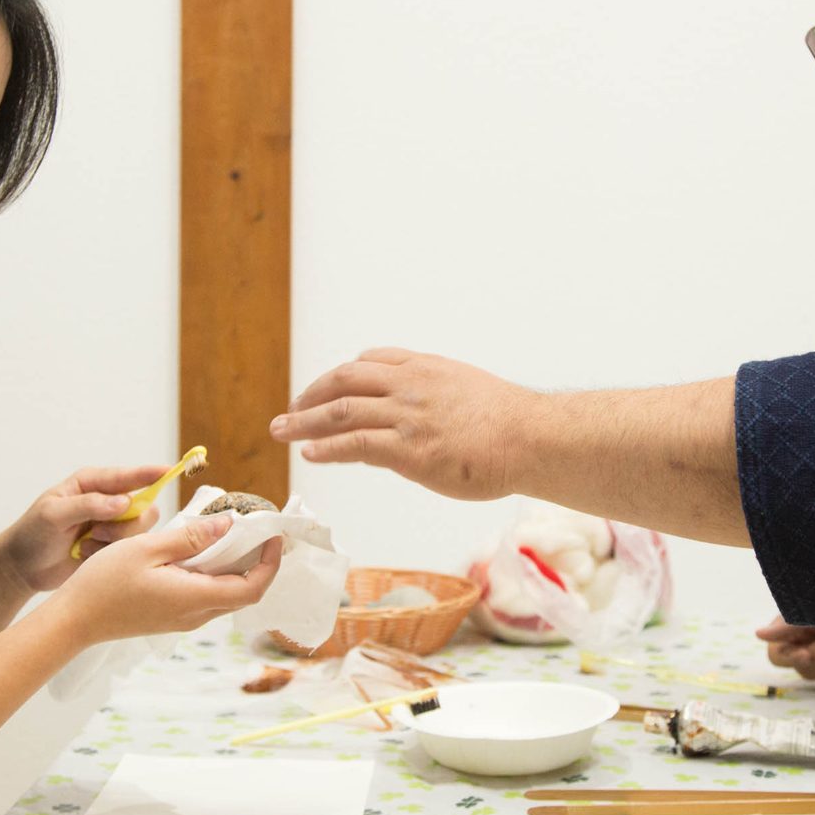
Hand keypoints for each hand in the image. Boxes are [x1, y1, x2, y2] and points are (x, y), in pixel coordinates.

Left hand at [0, 464, 169, 592]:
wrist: (22, 568)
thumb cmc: (31, 534)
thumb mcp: (53, 515)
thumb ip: (89, 505)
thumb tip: (124, 502)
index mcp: (91, 483)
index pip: (127, 476)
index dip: (149, 473)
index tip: (169, 471)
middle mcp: (107, 501)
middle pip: (142, 506)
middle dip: (125, 523)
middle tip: (97, 532)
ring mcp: (111, 524)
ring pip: (139, 530)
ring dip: (114, 541)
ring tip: (86, 545)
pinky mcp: (113, 547)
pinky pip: (130, 549)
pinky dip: (108, 554)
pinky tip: (85, 554)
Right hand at [64, 514, 283, 641]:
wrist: (73, 621)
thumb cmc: (103, 583)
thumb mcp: (146, 549)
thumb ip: (189, 538)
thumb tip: (228, 526)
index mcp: (194, 598)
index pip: (252, 588)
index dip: (270, 563)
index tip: (273, 536)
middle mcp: (195, 615)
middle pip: (244, 593)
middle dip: (259, 563)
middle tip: (257, 531)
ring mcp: (183, 620)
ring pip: (226, 595)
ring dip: (236, 568)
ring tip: (231, 535)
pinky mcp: (171, 618)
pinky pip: (206, 597)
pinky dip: (215, 575)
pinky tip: (202, 552)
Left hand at [269, 348, 537, 500]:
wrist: (532, 437)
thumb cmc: (511, 422)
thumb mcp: (468, 390)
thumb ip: (438, 395)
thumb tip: (426, 414)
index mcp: (426, 368)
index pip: (371, 361)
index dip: (341, 376)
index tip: (325, 389)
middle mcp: (410, 385)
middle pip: (345, 380)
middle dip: (312, 394)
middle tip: (290, 410)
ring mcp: (407, 416)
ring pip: (342, 410)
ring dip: (304, 420)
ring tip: (282, 430)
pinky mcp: (409, 449)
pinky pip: (356, 444)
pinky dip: (326, 447)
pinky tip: (309, 453)